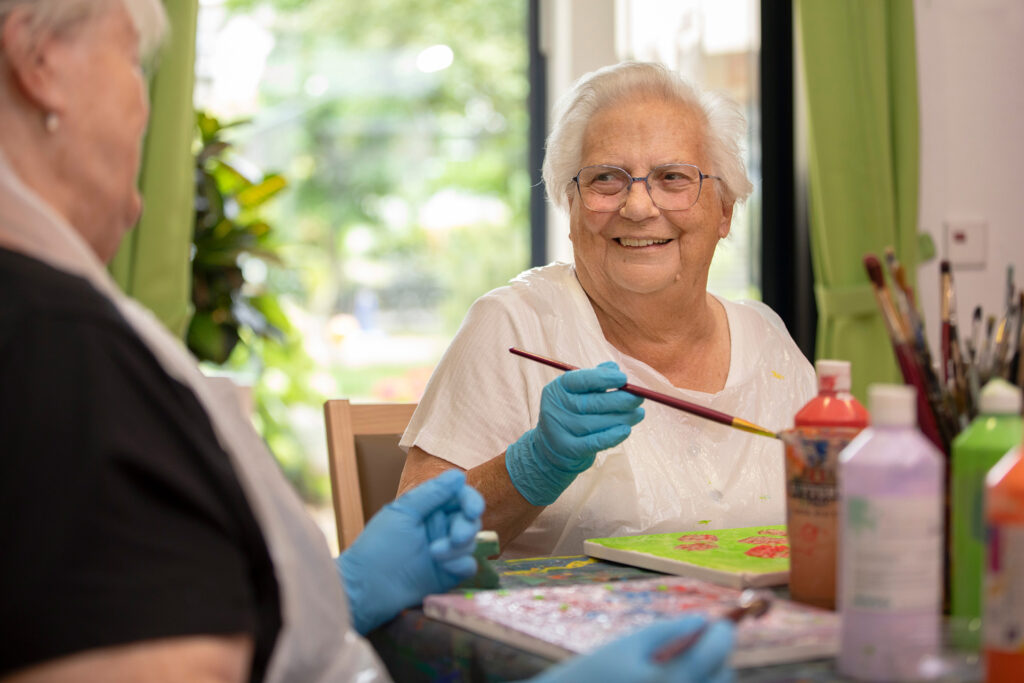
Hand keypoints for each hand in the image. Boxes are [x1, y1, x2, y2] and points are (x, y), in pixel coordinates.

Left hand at [335, 469, 483, 633]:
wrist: (368, 587)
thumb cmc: (379, 545)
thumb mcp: (404, 512)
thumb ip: (433, 493)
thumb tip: (459, 475)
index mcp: (429, 509)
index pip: (459, 498)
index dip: (471, 501)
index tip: (473, 511)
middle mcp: (440, 528)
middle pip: (470, 520)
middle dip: (466, 527)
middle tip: (456, 538)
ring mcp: (446, 552)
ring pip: (470, 543)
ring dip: (456, 549)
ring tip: (433, 555)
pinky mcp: (449, 574)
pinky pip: (468, 566)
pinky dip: (461, 565)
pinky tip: (444, 568)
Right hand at [506, 361, 644, 504]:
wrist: (552, 446)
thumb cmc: (572, 411)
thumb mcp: (578, 392)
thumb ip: (595, 378)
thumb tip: (614, 368)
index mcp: (558, 388)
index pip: (580, 380)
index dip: (603, 378)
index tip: (624, 378)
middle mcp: (556, 408)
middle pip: (592, 403)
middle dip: (620, 400)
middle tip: (639, 398)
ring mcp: (560, 430)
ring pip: (597, 423)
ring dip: (622, 418)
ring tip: (639, 414)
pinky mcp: (568, 449)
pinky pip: (594, 443)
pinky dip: (612, 437)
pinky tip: (626, 430)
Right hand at [530, 616, 734, 682]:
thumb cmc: (596, 674)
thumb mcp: (628, 645)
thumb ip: (669, 630)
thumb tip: (703, 620)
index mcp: (668, 680)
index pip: (715, 652)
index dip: (723, 632)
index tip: (722, 622)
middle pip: (722, 675)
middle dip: (714, 656)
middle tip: (695, 643)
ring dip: (705, 674)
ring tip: (674, 667)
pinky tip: (669, 680)